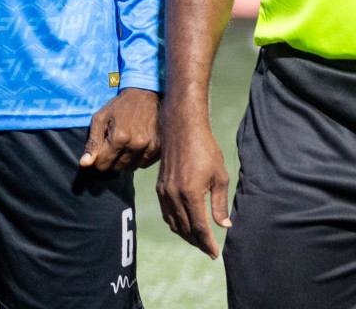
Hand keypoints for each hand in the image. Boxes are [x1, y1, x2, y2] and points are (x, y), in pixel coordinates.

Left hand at [80, 87, 159, 170]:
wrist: (145, 95)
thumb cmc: (119, 106)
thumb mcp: (100, 119)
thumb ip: (92, 143)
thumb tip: (84, 164)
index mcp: (119, 138)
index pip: (103, 164)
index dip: (98, 158)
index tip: (100, 147)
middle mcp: (136, 146)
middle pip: (117, 167)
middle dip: (111, 158)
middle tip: (113, 142)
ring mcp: (150, 148)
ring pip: (130, 168)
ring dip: (124, 159)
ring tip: (125, 142)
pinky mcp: (159, 150)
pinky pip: (143, 164)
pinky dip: (137, 158)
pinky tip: (136, 144)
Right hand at [156, 112, 232, 257]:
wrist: (182, 130)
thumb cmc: (206, 150)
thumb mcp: (220, 177)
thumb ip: (220, 204)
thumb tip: (224, 225)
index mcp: (191, 194)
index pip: (199, 227)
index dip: (208, 243)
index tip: (215, 253)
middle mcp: (174, 195)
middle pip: (185, 228)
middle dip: (197, 242)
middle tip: (208, 250)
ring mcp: (164, 191)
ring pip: (173, 222)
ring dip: (185, 235)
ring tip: (198, 241)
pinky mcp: (159, 187)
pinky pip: (166, 212)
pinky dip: (175, 223)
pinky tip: (184, 225)